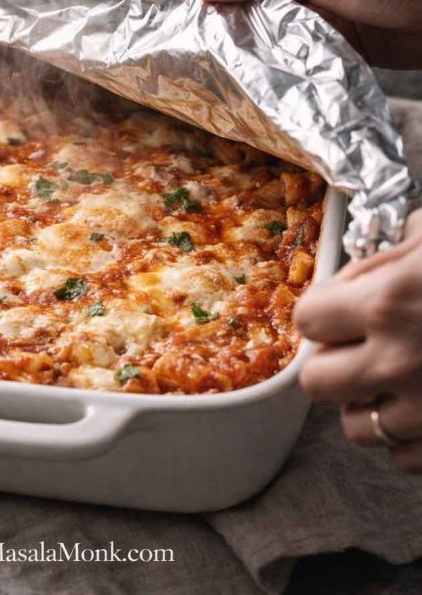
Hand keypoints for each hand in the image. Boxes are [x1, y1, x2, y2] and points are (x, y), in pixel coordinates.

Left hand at [295, 209, 421, 471]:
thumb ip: (388, 255)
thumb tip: (353, 268)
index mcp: (387, 303)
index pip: (306, 321)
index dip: (322, 313)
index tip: (339, 310)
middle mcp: (398, 361)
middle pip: (316, 383)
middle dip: (333, 363)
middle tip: (360, 347)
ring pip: (355, 428)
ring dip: (367, 404)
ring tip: (396, 380)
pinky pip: (401, 459)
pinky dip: (408, 438)